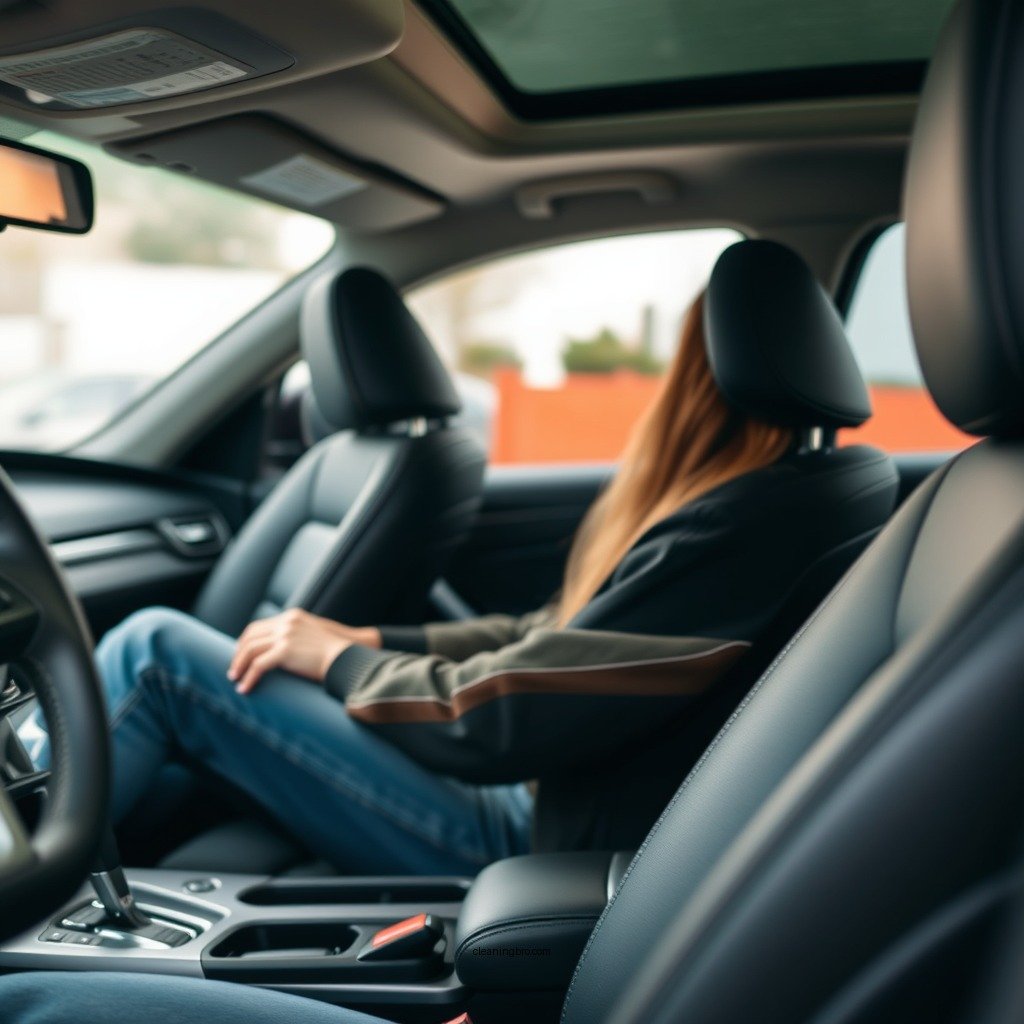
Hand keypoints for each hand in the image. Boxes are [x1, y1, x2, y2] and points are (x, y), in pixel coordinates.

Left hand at [228, 609, 380, 694]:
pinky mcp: (285, 651)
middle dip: (238, 654)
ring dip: (239, 666)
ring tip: (236, 680)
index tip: (241, 656)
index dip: (246, 642)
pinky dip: (249, 678)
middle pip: (250, 636)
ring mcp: (285, 635)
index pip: (259, 626)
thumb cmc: (335, 652)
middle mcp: (287, 622)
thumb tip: (284, 654)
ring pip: (250, 650)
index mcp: (292, 617)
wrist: (348, 657)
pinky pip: (258, 665)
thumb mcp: (314, 636)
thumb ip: (298, 638)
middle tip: (234, 670)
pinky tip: (245, 688)